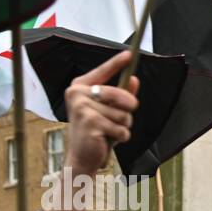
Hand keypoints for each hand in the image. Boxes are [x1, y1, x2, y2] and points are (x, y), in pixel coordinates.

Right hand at [63, 50, 139, 184]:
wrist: (83, 156)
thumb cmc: (97, 132)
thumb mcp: (110, 112)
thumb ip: (122, 96)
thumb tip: (134, 80)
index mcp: (80, 87)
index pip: (102, 72)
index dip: (116, 63)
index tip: (130, 54)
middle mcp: (78, 94)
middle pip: (119, 94)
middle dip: (129, 107)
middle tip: (124, 117)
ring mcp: (82, 108)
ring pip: (123, 114)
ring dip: (123, 126)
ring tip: (110, 132)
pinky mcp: (90, 123)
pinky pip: (121, 128)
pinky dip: (121, 137)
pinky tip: (107, 140)